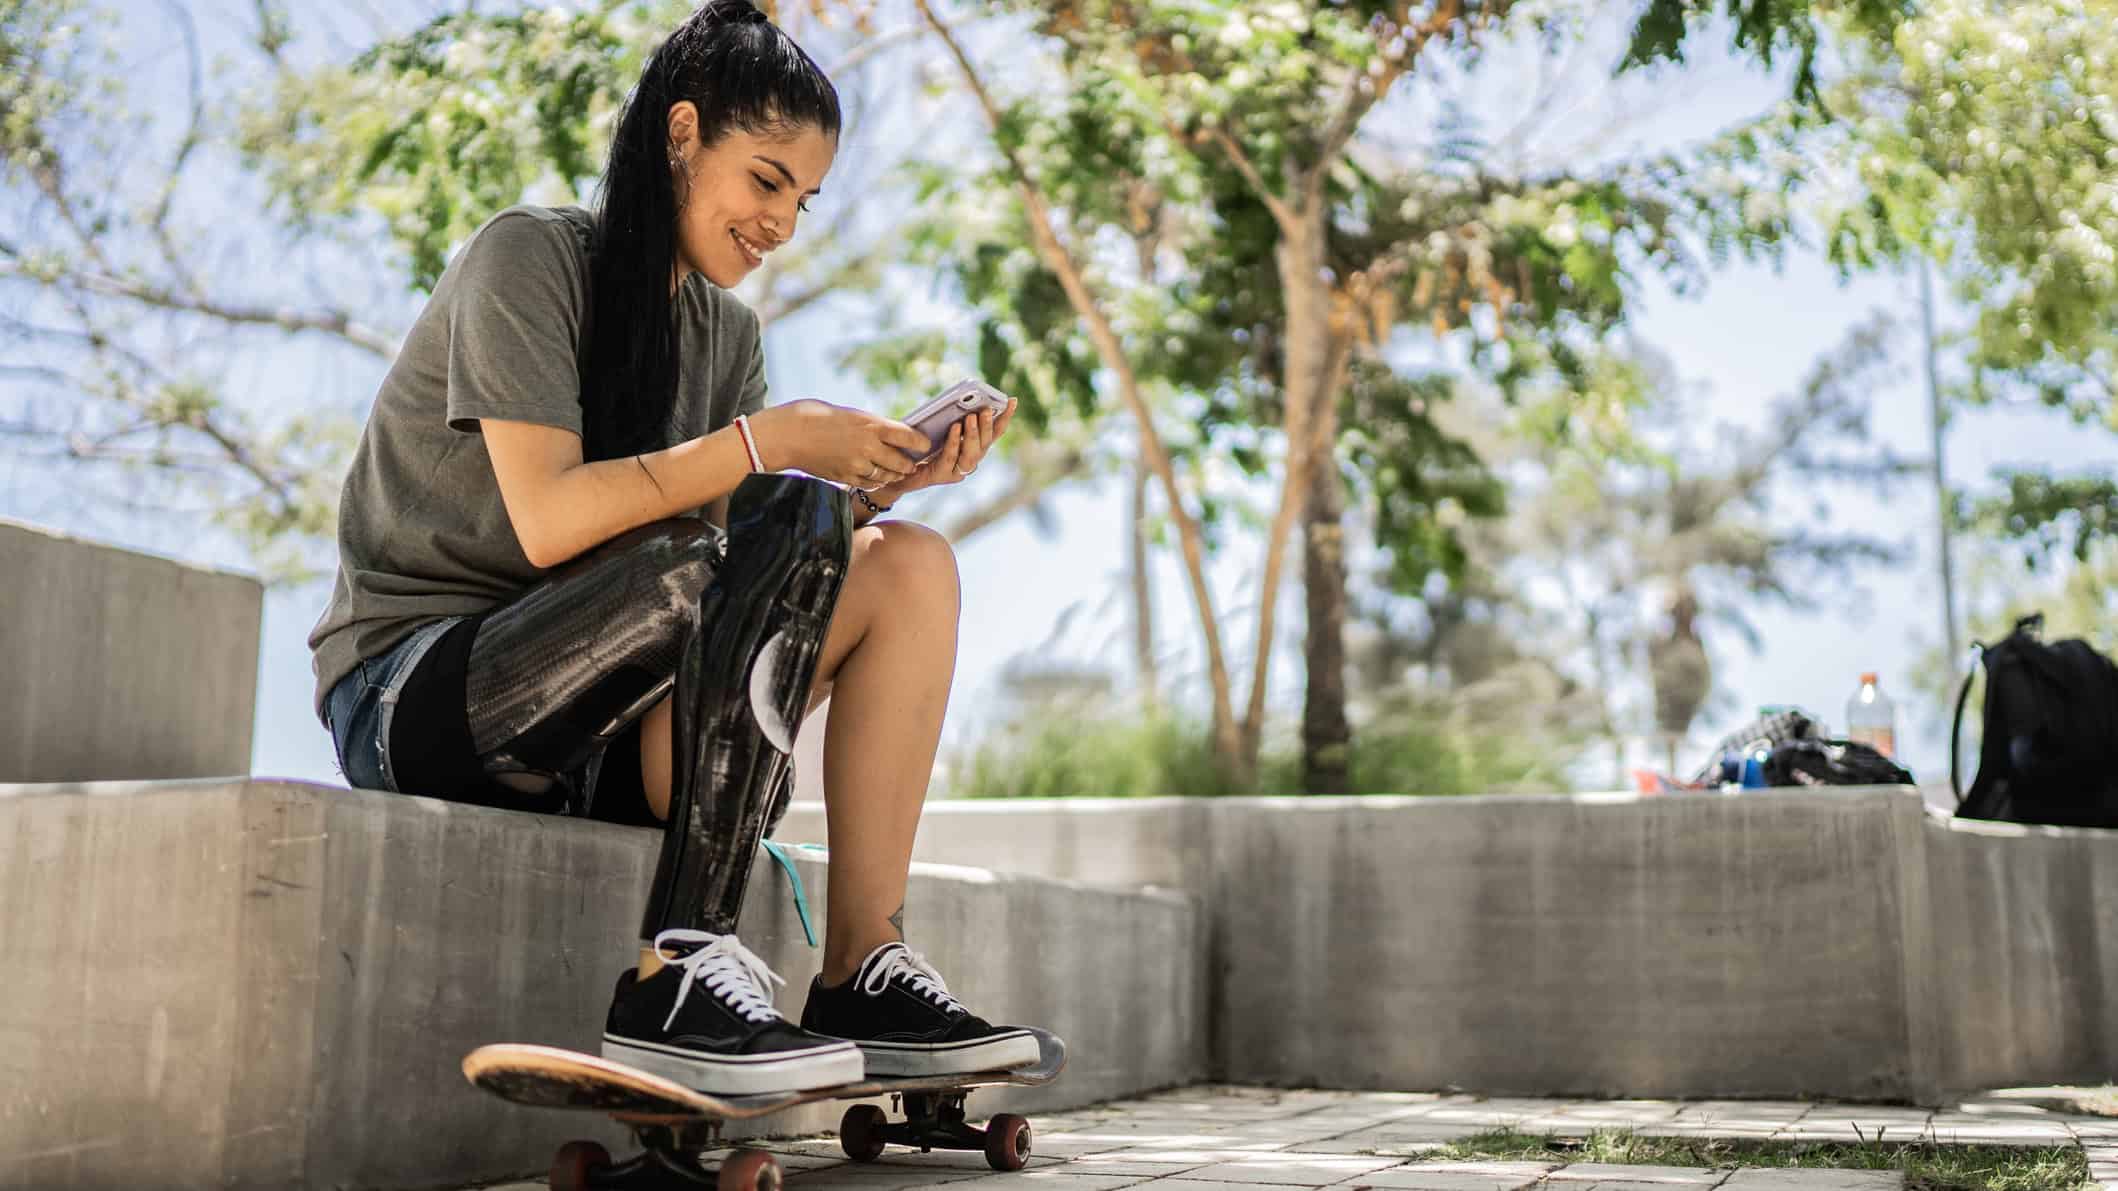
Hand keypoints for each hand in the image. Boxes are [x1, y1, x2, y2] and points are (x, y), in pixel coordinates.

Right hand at [747, 400, 928, 488]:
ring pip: (886, 476)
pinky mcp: (845, 477)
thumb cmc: (815, 416)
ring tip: (896, 471)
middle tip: (912, 462)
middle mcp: (868, 446)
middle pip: (901, 462)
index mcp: (871, 425)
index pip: (908, 436)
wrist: (787, 435)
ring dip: (893, 474)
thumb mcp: (850, 414)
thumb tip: (888, 433)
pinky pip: (869, 483)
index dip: (921, 442)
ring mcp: (856, 465)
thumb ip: (870, 426)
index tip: (925, 444)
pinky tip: (876, 476)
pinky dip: (875, 481)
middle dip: (908, 463)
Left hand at [886, 399, 1015, 498]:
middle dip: (987, 425)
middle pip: (985, 444)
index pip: (993, 434)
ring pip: (972, 454)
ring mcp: (958, 471)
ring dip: (973, 434)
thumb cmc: (922, 446)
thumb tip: (964, 401)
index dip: (1004, 418)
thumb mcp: (941, 428)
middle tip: (986, 409)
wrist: (900, 470)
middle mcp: (970, 461)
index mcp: (973, 449)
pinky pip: (950, 457)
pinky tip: (954, 428)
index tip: (1011, 401)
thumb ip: (955, 419)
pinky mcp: (943, 476)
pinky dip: (954, 442)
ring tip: (972, 417)